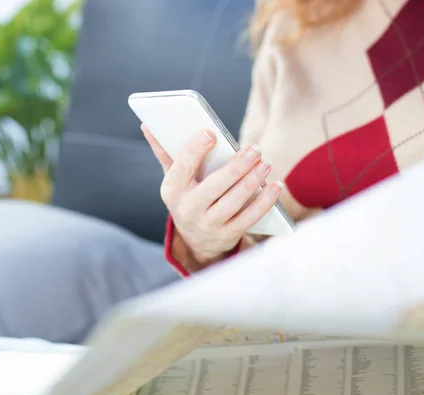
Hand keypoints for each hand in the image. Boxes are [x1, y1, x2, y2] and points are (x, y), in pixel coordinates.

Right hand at [142, 124, 283, 263]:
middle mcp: (189, 209)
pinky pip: (249, 218)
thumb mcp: (174, 179)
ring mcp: (209, 224)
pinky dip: (264, 202)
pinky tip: (275, 186)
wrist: (196, 241)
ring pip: (234, 201)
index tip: (211, 133)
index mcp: (173, 190)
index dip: (195, 150)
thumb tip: (148, 124)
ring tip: (266, 163)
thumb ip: (165, 152)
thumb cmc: (187, 198)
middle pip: (215, 186)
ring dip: (253, 181)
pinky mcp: (228, 235)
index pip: (182, 168)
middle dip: (237, 166)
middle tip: (255, 149)